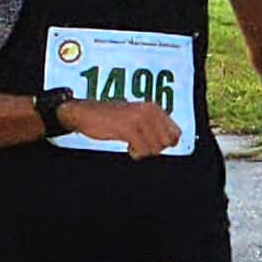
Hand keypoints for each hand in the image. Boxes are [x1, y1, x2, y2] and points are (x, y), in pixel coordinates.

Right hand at [60, 96, 181, 158]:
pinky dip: (136, 154)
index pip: (176, 133)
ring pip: (155, 148)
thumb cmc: (110, 118)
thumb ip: (154, 125)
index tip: (151, 143)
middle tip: (140, 144)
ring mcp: (139, 119)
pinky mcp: (128, 128)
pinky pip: (143, 150)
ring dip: (143, 151)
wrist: (85, 113)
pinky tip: (128, 147)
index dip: (165, 143)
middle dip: (154, 149)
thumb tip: (172, 141)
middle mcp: (149, 111)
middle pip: (167, 143)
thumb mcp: (136, 117)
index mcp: (153, 108)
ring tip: (132, 144)